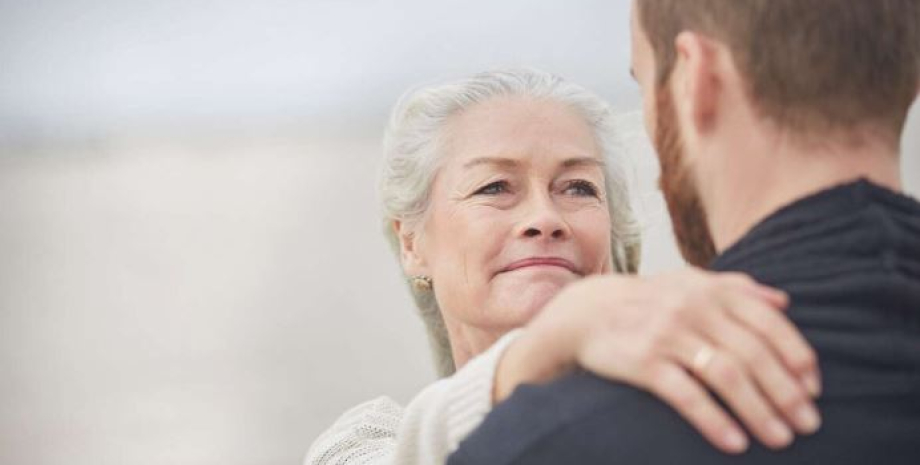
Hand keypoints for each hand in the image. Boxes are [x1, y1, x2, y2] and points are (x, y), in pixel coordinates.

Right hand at [493, 268, 820, 453]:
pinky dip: (714, 420)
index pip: (768, 323)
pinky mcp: (643, 362)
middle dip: (786, 393)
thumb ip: (737, 288)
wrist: (587, 312)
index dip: (796, 357)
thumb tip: (784, 301)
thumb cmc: (650, 300)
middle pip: (753, 354)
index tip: (813, 390)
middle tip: (808, 425)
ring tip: (780, 439)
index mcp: (712, 290)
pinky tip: (735, 443)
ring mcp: (667, 334)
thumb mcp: (691, 283)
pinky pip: (685, 394)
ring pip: (726, 375)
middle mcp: (693, 308)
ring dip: (759, 411)